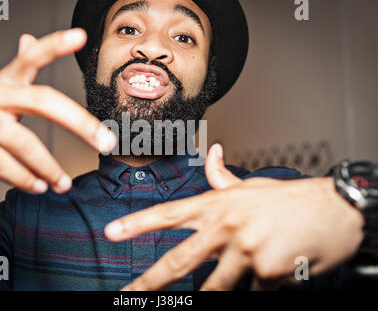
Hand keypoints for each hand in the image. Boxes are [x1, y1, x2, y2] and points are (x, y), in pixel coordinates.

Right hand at [0, 29, 115, 193]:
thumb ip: (19, 74)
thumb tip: (28, 37)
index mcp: (4, 82)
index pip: (30, 58)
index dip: (54, 45)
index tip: (80, 36)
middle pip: (41, 101)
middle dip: (78, 122)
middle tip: (105, 142)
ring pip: (20, 140)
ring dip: (47, 165)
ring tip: (64, 184)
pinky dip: (22, 177)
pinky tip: (39, 187)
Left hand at [105, 144, 363, 290]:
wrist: (336, 209)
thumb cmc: (291, 199)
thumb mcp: (251, 186)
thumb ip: (223, 176)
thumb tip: (210, 153)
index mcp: (219, 205)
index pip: (170, 213)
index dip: (138, 223)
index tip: (112, 232)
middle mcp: (227, 227)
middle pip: (179, 260)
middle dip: (150, 283)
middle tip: (127, 295)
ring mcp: (245, 252)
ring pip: (217, 287)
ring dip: (218, 293)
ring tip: (212, 291)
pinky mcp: (266, 274)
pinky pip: (254, 291)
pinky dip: (262, 285)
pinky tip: (279, 267)